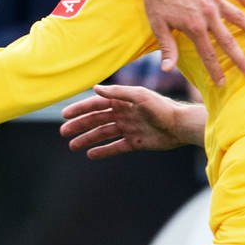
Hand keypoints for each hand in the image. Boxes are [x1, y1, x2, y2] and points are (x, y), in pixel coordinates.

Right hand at [59, 84, 198, 158]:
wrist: (180, 126)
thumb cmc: (162, 107)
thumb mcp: (139, 96)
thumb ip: (118, 93)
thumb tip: (95, 89)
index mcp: (122, 101)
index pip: (96, 104)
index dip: (80, 109)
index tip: (65, 115)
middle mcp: (123, 114)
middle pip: (96, 120)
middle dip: (79, 125)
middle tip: (63, 132)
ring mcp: (128, 128)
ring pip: (102, 134)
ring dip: (87, 139)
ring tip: (73, 146)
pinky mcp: (135, 142)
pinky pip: (115, 147)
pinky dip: (103, 151)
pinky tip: (91, 155)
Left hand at [134, 0, 244, 83]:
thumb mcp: (158, 25)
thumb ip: (167, 47)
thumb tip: (167, 70)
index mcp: (194, 27)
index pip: (208, 54)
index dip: (215, 70)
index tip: (223, 83)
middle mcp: (208, 14)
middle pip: (228, 40)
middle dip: (240, 58)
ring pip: (238, 17)